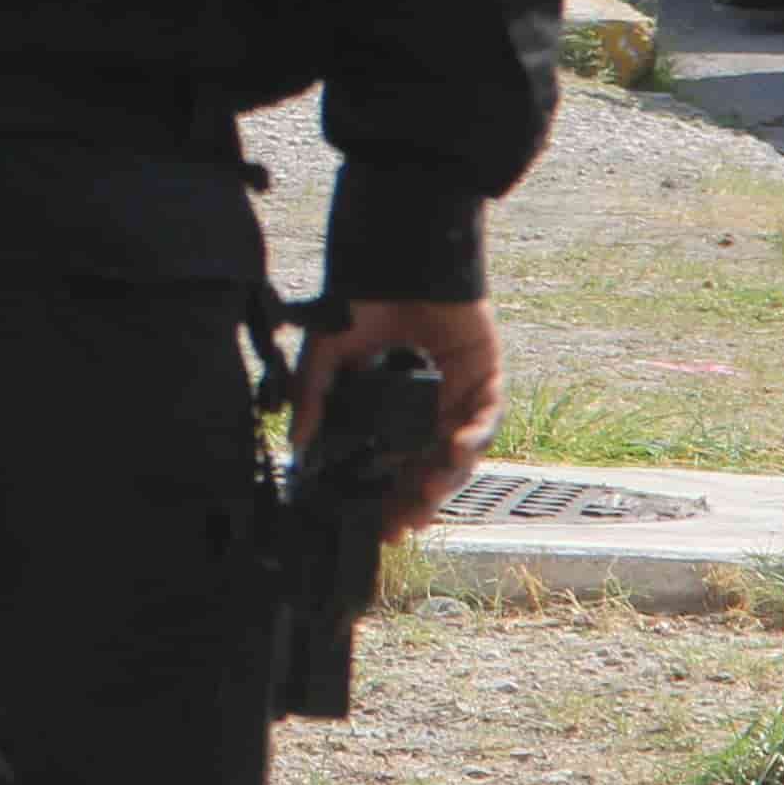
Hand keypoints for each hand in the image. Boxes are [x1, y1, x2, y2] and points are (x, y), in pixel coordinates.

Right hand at [294, 298, 502, 530]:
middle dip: (421, 500)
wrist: (395, 258)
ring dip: (448, 476)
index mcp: (395, 410)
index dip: (390, 496)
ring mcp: (461, 396)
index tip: (380, 526)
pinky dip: (474, 436)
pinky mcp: (486, 377)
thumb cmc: (361, 302)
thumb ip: (314, 396)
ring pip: (462, 453)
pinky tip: (455, 446)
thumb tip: (296, 442)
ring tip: (429, 492)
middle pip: (432, 469)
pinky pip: (487, 418)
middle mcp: (431, 410)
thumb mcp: (327, 354)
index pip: (396, 465)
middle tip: (405, 524)